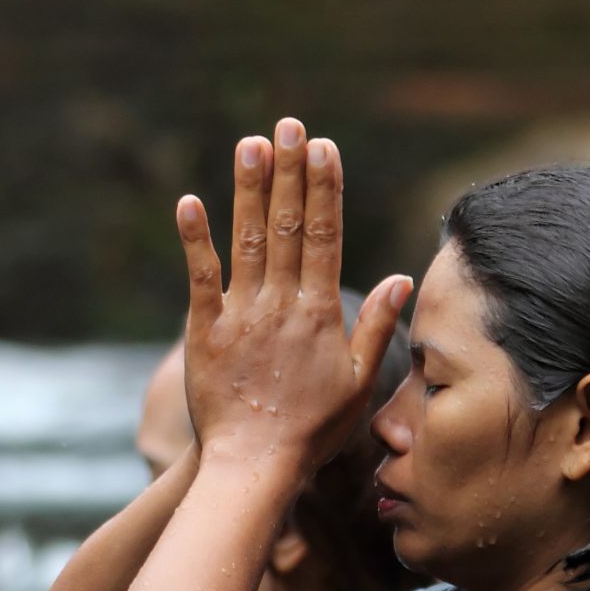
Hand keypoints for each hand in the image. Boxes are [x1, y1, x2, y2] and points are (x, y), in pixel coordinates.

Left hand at [174, 118, 412, 478]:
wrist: (254, 466)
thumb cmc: (312, 431)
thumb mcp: (358, 382)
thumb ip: (375, 326)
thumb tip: (400, 276)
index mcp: (319, 312)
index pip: (324, 235)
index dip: (324, 188)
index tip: (323, 147)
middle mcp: (281, 305)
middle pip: (286, 225)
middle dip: (288, 171)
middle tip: (287, 124)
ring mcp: (240, 316)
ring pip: (246, 240)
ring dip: (248, 189)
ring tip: (250, 143)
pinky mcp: (202, 333)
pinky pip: (199, 279)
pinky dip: (194, 240)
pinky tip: (189, 202)